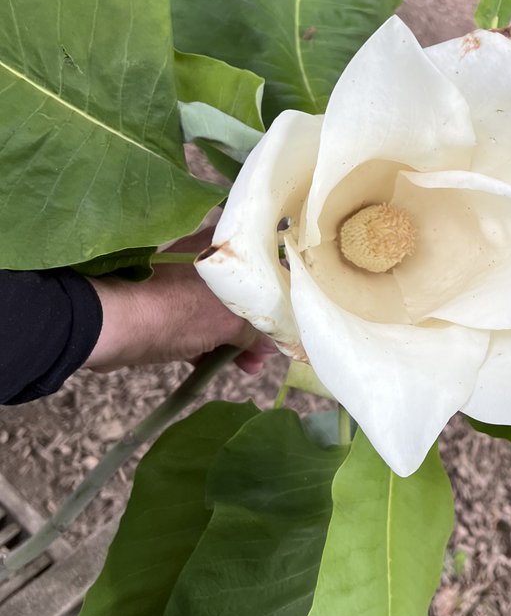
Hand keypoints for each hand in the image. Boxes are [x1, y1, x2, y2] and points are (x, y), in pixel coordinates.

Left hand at [84, 233, 276, 373]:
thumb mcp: (229, 320)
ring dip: (237, 340)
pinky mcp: (163, 311)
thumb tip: (272, 344)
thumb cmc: (176, 309)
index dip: (280, 287)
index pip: (261, 260)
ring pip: (219, 313)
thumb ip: (256, 330)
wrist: (112, 324)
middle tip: (270, 349)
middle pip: (241, 292)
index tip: (294, 311)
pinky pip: (196, 329)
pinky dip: (212, 346)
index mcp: (219, 249)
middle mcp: (202, 261)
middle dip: (257, 324)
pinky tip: (225, 365)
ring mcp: (180, 287)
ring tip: (252, 366)